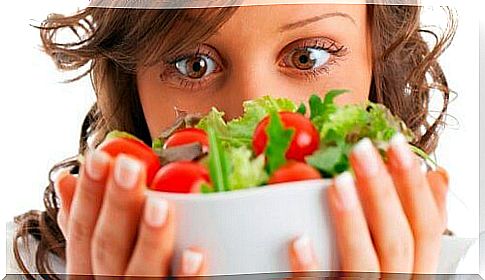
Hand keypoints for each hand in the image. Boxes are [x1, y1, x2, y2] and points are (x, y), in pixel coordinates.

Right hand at [54, 149, 206, 276]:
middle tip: (130, 168)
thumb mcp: (92, 257)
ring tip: (160, 206)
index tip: (100, 158)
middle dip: (117, 205)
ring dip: (149, 239)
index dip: (88, 193)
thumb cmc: (118, 279)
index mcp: (87, 271)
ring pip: (138, 274)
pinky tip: (194, 255)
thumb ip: (83, 224)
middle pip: (107, 247)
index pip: (81, 229)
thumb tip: (67, 181)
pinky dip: (185, 279)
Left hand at [289, 134, 448, 273]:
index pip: (427, 228)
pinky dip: (311, 269)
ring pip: (366, 264)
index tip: (396, 146)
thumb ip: (417, 224)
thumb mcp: (402, 257)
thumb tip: (441, 177)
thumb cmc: (369, 279)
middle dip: (382, 192)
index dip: (415, 186)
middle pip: (399, 241)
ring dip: (352, 222)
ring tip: (337, 181)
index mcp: (414, 272)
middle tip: (362, 149)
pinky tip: (299, 241)